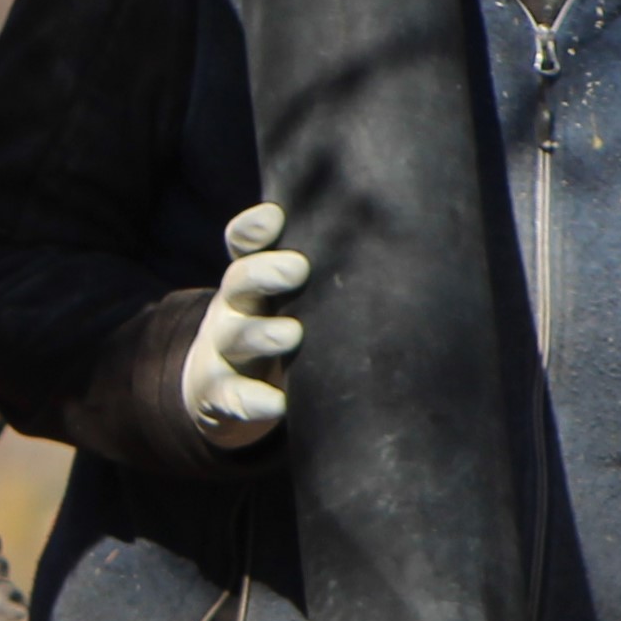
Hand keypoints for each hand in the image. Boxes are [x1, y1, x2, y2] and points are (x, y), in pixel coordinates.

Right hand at [178, 203, 309, 447]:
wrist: (220, 390)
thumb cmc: (279, 332)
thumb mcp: (291, 302)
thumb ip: (329, 279)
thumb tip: (402, 251)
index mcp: (251, 281)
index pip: (244, 245)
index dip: (254, 229)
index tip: (275, 217)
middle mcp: (233, 309)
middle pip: (238, 282)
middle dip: (264, 273)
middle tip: (297, 269)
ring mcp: (222, 353)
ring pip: (235, 338)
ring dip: (261, 334)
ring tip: (291, 334)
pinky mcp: (219, 396)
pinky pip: (232, 397)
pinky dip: (254, 401)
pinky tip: (278, 404)